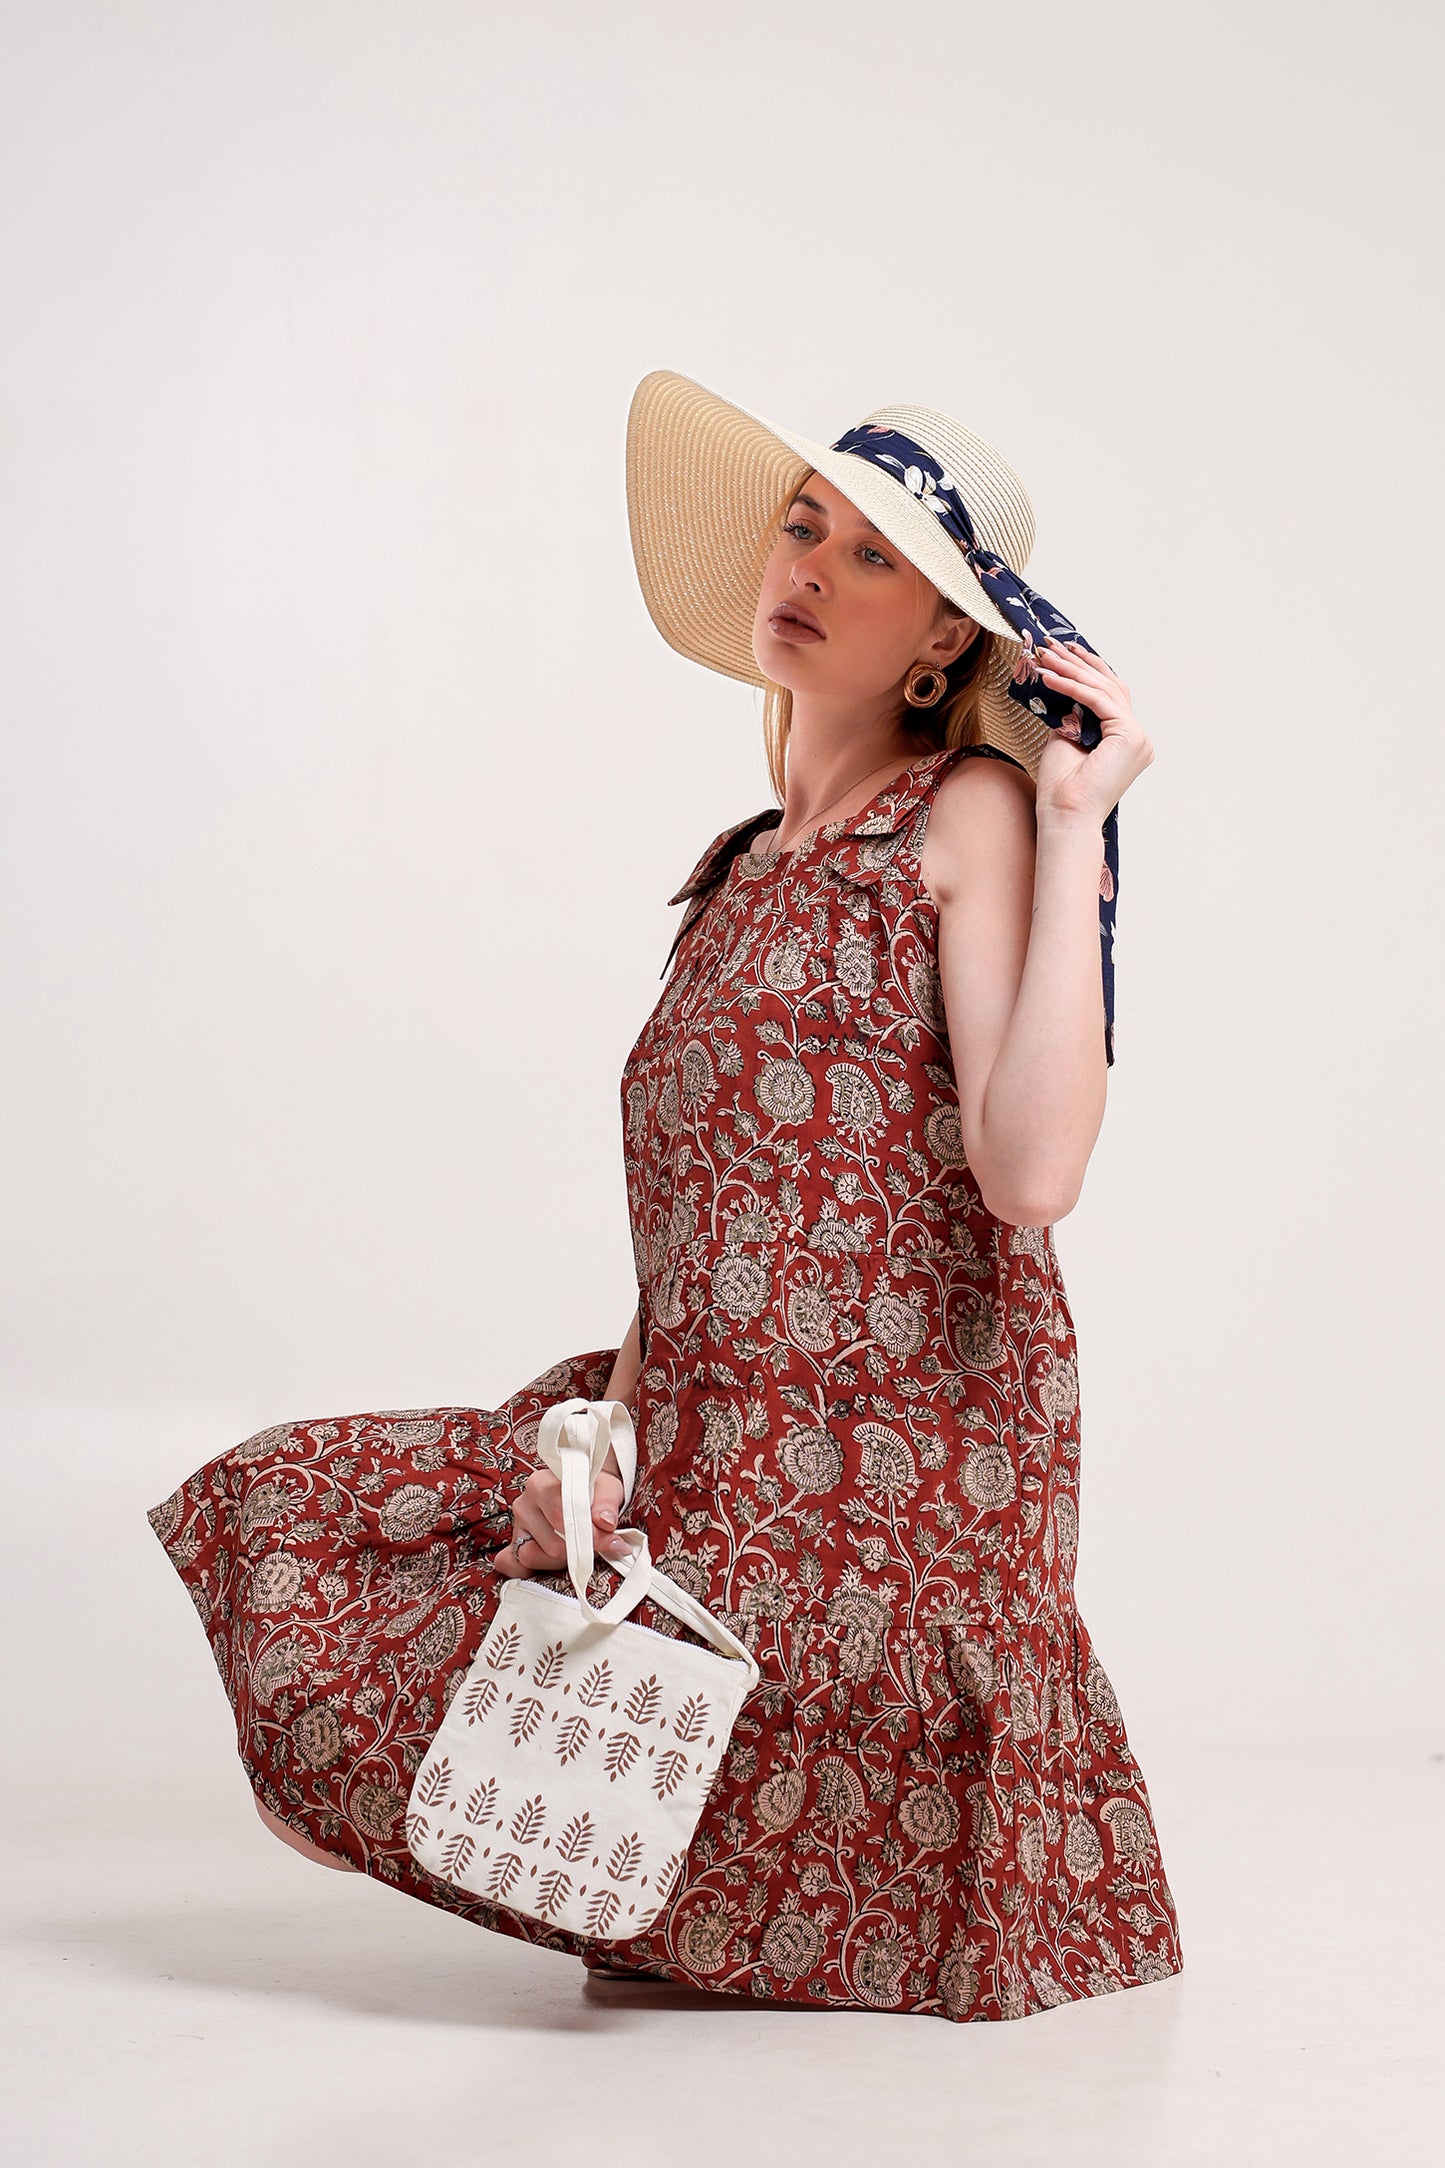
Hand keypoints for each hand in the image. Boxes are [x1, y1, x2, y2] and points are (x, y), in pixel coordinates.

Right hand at [490, 1465, 630, 1578]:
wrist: (586, 1491)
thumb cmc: (595, 1490)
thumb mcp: (607, 1489)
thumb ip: (607, 1505)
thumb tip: (605, 1522)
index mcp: (541, 1483)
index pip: (561, 1517)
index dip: (588, 1535)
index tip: (610, 1542)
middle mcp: (524, 1503)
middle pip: (549, 1542)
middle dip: (578, 1552)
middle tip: (598, 1549)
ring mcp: (517, 1525)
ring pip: (532, 1556)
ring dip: (560, 1561)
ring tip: (579, 1551)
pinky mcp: (515, 1543)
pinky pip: (512, 1563)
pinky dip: (528, 1570)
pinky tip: (551, 1566)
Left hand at [1032, 638, 1153, 828]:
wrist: (1064, 815)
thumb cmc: (1062, 788)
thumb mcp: (1065, 739)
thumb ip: (1072, 714)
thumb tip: (1064, 686)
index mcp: (1125, 741)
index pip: (1110, 695)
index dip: (1088, 670)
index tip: (1064, 652)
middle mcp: (1138, 738)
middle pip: (1111, 687)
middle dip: (1079, 663)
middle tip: (1053, 645)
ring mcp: (1138, 738)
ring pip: (1105, 690)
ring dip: (1073, 670)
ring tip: (1046, 657)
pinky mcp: (1130, 737)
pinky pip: (1099, 701)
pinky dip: (1074, 687)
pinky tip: (1051, 677)